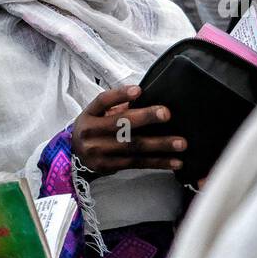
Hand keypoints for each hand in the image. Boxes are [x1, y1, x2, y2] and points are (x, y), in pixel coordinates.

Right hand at [71, 84, 186, 177]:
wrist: (75, 155)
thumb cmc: (94, 128)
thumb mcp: (98, 114)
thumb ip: (118, 107)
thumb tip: (147, 100)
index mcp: (89, 115)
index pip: (102, 101)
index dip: (120, 95)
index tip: (139, 90)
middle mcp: (91, 133)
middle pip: (120, 124)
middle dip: (145, 118)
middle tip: (166, 113)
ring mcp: (99, 152)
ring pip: (133, 147)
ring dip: (159, 145)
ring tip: (181, 143)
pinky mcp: (109, 167)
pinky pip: (137, 164)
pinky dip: (158, 162)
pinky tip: (175, 161)